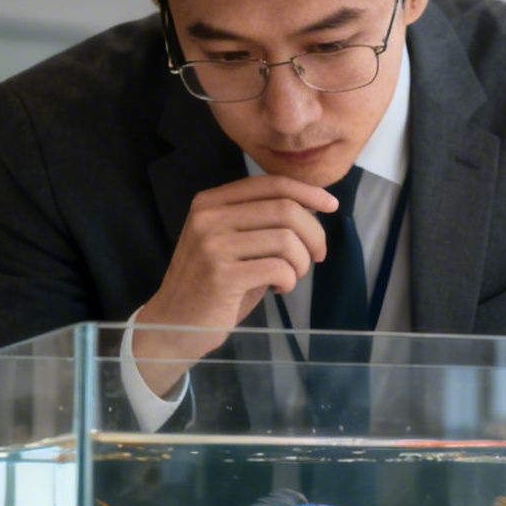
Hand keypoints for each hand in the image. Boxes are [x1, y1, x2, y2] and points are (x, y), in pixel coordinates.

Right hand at [130, 174, 337, 393]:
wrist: (173, 322)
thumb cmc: (212, 284)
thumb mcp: (232, 242)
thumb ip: (261, 221)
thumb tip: (312, 206)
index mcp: (211, 202)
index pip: (271, 183)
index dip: (308, 192)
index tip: (331, 206)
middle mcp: (209, 217)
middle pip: (285, 210)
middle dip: (313, 235)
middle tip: (315, 257)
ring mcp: (213, 245)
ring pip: (286, 240)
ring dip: (302, 262)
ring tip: (290, 277)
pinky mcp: (222, 275)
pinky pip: (278, 269)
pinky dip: (289, 281)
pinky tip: (278, 288)